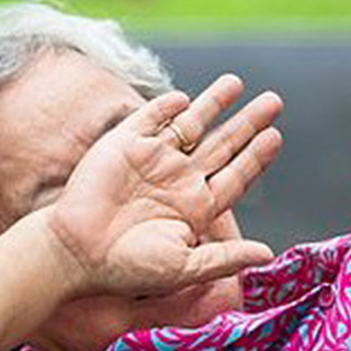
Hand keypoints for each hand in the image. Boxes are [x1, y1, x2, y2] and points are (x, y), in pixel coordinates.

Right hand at [47, 74, 283, 298]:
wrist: (74, 252)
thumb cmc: (127, 268)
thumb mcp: (184, 266)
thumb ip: (225, 258)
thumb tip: (268, 254)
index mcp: (196, 207)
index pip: (236, 175)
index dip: (256, 156)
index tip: (276, 136)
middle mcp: (178, 180)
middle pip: (223, 144)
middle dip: (248, 123)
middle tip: (275, 102)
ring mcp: (153, 160)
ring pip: (192, 124)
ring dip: (214, 103)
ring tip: (237, 83)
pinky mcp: (125, 144)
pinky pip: (152, 118)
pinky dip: (168, 106)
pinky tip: (185, 96)